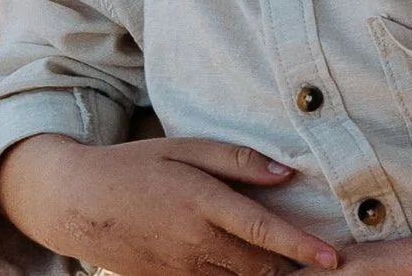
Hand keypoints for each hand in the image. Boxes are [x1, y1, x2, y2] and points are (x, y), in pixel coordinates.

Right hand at [0, 133, 339, 275]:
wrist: (77, 203)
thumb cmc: (135, 166)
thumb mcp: (184, 148)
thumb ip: (236, 160)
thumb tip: (284, 174)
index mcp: (201, 202)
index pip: (263, 229)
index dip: (301, 245)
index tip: (334, 255)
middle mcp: (194, 240)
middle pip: (259, 264)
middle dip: (292, 265)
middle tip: (322, 258)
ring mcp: (181, 267)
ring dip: (267, 275)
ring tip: (292, 264)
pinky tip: (251, 267)